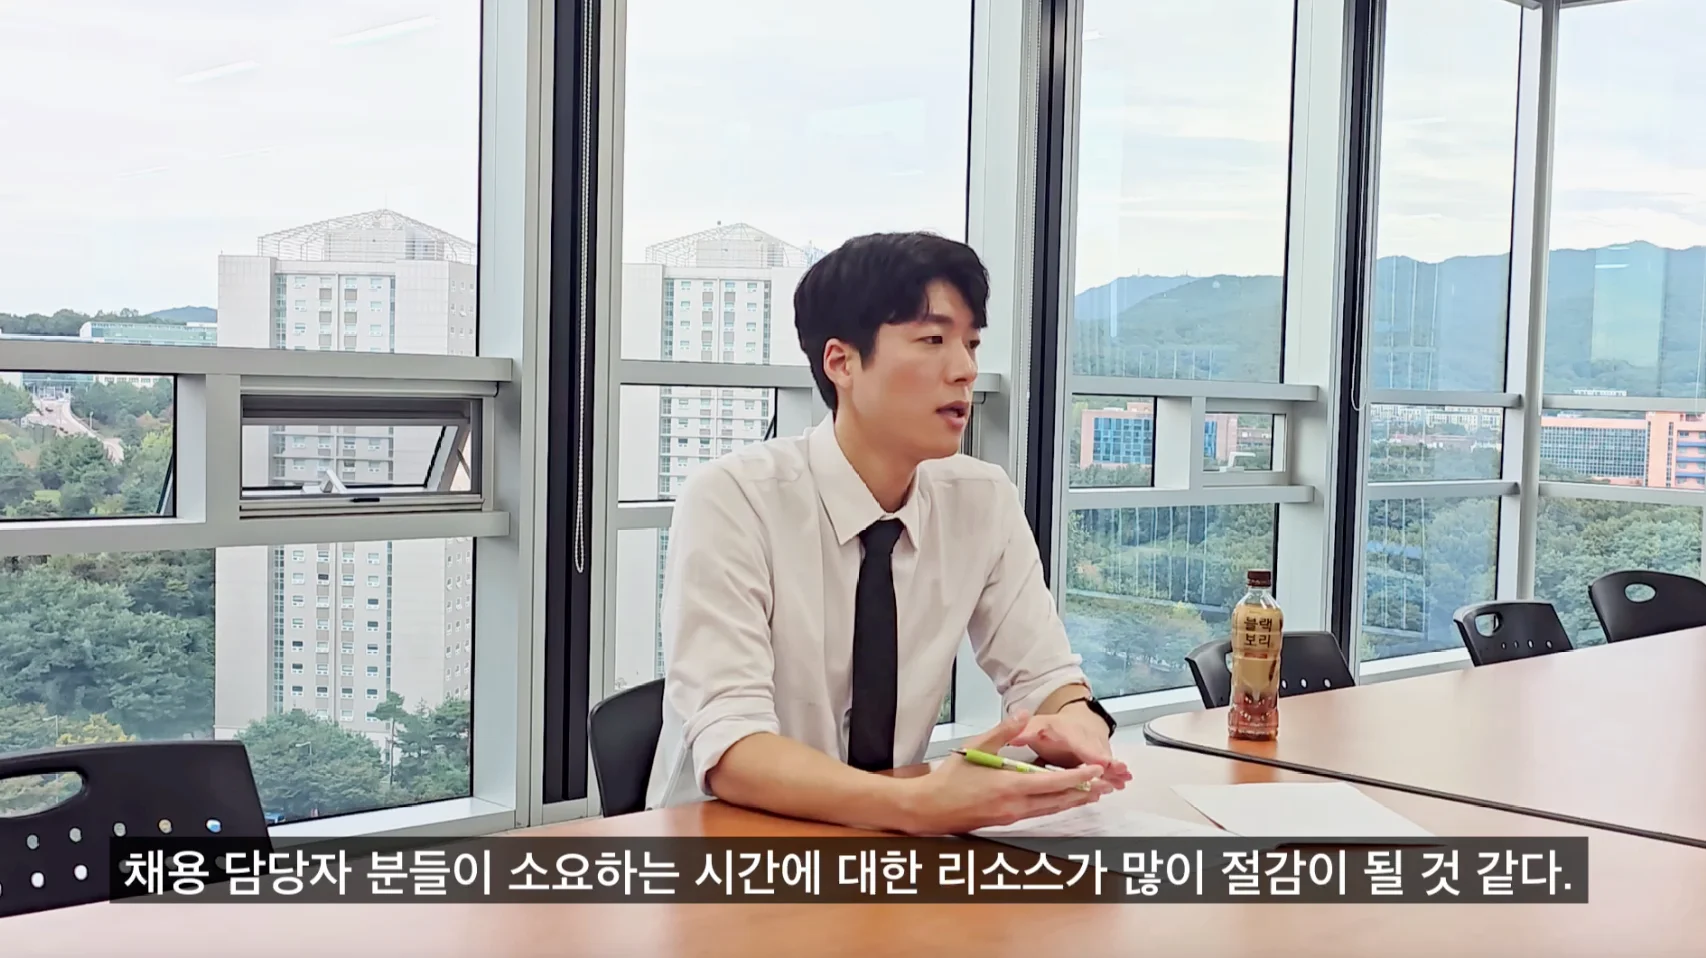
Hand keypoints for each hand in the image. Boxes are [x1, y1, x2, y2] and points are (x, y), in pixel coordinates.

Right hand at [897, 711, 1115, 835]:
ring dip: (1073, 802)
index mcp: (1010, 786)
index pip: (1053, 783)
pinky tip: (1061, 801)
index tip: (1096, 770)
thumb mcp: (975, 747)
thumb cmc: (950, 779)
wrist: (930, 809)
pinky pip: (1039, 813)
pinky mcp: (1007, 821)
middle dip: (1084, 792)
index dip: (1078, 777)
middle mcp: (1016, 806)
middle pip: (1059, 801)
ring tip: (1092, 794)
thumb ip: (1003, 731)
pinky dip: (1055, 806)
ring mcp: (1012, 816)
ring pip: (1051, 810)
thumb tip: (1024, 714)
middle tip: (1105, 786)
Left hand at [1008, 705, 1132, 789]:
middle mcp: (1085, 739)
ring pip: (1106, 760)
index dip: (1089, 753)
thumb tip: (1013, 737)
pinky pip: (1109, 767)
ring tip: (1124, 779)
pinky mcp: (1101, 758)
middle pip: (1097, 752)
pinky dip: (1116, 774)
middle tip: (1119, 770)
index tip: (1099, 760)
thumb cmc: (1054, 729)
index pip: (1079, 743)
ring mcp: (1095, 748)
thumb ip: (1024, 732)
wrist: (1074, 721)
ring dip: (1115, 770)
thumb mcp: (1036, 726)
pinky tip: (1122, 783)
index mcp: (1067, 732)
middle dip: (1108, 762)